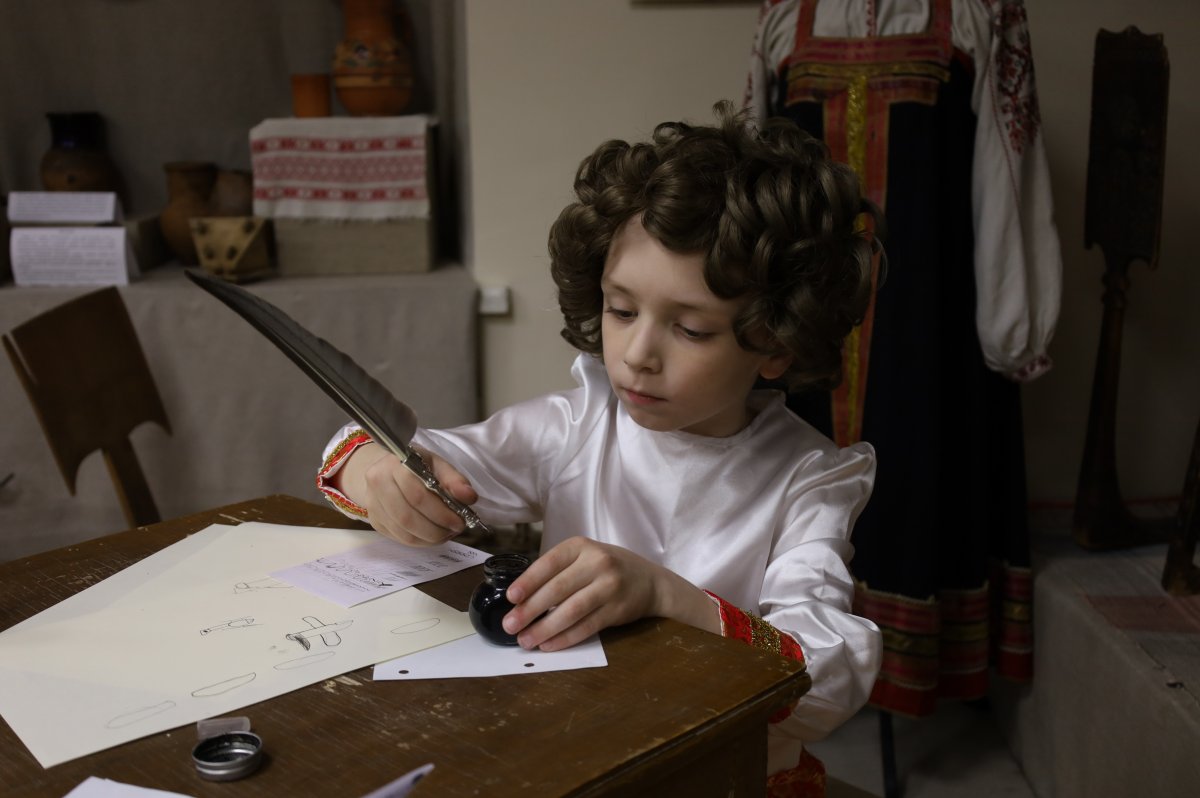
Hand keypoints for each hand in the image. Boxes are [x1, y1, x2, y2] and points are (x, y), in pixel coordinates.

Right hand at [341, 443, 478, 546]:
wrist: (385, 470)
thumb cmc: (416, 466)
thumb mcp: (437, 464)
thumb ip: (454, 479)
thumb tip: (470, 497)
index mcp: (394, 465)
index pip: (417, 495)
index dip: (441, 513)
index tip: (460, 521)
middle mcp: (377, 484)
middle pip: (408, 517)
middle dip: (436, 529)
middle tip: (455, 530)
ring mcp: (373, 505)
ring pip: (403, 532)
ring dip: (430, 538)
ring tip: (446, 534)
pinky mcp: (375, 521)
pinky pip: (400, 538)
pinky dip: (421, 542)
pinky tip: (433, 536)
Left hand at [501, 537, 720, 650]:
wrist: (651, 582)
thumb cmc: (608, 569)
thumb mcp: (585, 557)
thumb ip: (559, 571)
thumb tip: (521, 599)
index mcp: (581, 546)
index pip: (549, 562)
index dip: (528, 581)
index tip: (510, 597)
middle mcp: (597, 562)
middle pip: (558, 589)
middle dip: (530, 610)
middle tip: (510, 626)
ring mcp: (610, 586)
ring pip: (571, 611)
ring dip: (545, 628)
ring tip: (525, 640)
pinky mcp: (618, 610)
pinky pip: (586, 627)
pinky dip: (565, 638)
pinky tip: (549, 645)